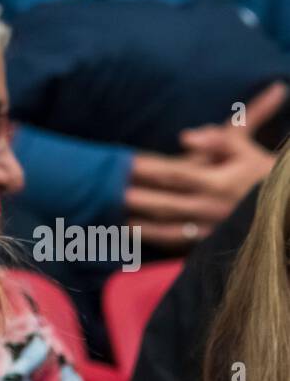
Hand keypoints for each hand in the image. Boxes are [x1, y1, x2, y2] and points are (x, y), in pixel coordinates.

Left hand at [125, 82, 283, 250]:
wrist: (283, 207)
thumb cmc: (261, 172)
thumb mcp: (245, 148)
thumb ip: (218, 139)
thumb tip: (185, 136)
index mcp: (218, 183)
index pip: (176, 174)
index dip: (148, 169)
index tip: (124, 164)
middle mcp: (211, 208)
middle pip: (165, 204)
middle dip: (137, 199)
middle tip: (109, 194)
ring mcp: (209, 228)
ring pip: (168, 229)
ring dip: (140, 225)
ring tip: (113, 220)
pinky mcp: (208, 242)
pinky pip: (177, 244)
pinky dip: (155, 241)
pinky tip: (133, 237)